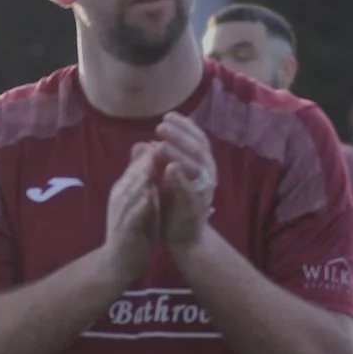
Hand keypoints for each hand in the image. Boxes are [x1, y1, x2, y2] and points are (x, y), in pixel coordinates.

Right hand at [101, 143, 160, 285]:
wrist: (119, 263)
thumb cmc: (134, 230)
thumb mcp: (140, 202)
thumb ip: (144, 181)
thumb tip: (151, 156)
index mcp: (124, 189)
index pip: (136, 166)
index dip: (150, 152)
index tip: (166, 138)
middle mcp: (119, 197)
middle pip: (133, 174)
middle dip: (146, 159)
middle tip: (161, 143)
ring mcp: (120, 213)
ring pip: (130, 191)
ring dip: (141, 177)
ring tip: (154, 163)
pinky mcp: (124, 230)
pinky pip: (132, 214)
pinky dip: (140, 204)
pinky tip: (149, 195)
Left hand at [153, 113, 217, 254]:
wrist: (184, 238)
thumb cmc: (175, 205)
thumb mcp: (165, 178)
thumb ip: (159, 160)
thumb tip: (145, 141)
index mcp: (202, 164)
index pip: (197, 138)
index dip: (184, 126)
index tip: (168, 116)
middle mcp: (207, 174)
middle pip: (198, 147)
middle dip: (180, 135)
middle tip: (161, 125)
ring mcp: (203, 190)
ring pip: (196, 166)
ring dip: (180, 153)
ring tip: (162, 144)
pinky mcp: (195, 206)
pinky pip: (191, 189)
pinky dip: (181, 178)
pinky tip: (170, 168)